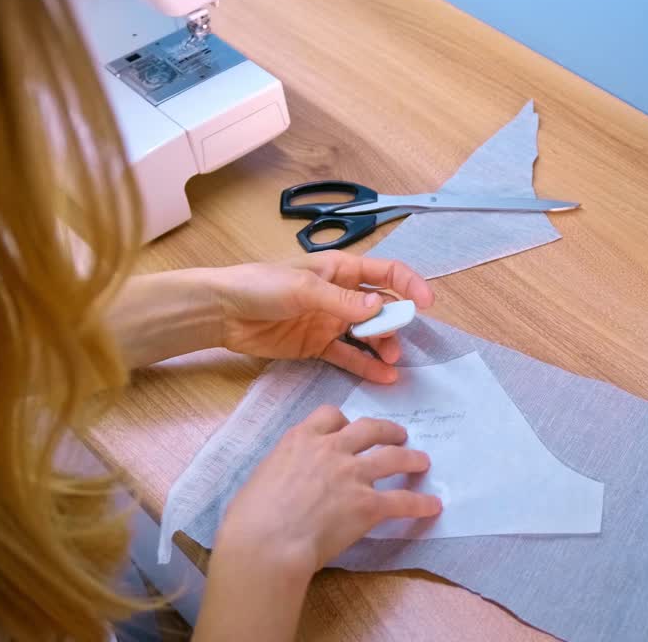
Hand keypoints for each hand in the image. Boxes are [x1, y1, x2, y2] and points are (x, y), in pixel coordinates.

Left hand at [210, 251, 434, 382]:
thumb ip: (342, 301)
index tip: (425, 304)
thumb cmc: (259, 286)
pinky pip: (349, 355)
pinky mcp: (318, 345)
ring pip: (368, 334)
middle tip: (396, 342)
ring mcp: (330, 321)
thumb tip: (380, 308)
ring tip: (391, 362)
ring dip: (383, 346)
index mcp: (340, 270)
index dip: (409, 285)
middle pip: (381, 307)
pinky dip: (366, 364)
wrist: (221, 312)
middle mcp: (341, 295)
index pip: (386, 273)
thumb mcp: (302, 288)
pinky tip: (382, 376)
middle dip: (396, 323)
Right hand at [215, 406, 440, 579]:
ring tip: (422, 461)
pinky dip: (420, 503)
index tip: (349, 428)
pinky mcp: (368, 504)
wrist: (266, 543)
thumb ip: (282, 470)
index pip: (330, 416)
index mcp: (301, 440)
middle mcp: (331, 450)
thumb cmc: (250, 518)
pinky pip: (402, 500)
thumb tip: (285, 482)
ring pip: (393, 457)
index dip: (343, 422)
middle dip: (387, 430)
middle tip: (398, 434)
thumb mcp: (261, 478)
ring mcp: (353, 475)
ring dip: (411, 458)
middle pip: (369, 429)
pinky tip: (432, 506)